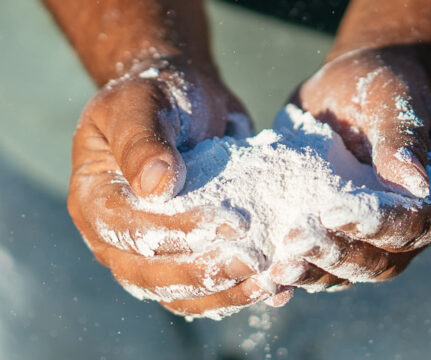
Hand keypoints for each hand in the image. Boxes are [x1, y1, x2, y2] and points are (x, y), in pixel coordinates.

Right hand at [68, 59, 277, 318]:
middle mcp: (112, 236)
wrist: (183, 103)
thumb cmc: (159, 97)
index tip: (234, 223)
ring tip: (269, 283)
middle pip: (150, 274)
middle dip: (205, 273)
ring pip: (176, 292)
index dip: (179, 231)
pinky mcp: (179, 258)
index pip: (129, 229)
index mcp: (93, 199)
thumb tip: (155, 187)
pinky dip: (233, 294)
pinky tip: (272, 289)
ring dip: (223, 293)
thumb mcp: (142, 103)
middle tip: (255, 262)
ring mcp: (145, 253)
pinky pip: (199, 290)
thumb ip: (142, 140)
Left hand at [272, 49, 430, 289]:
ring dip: (314, 273)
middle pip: (381, 259)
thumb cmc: (377, 85)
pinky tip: (270, 275)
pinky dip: (300, 272)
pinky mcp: (338, 237)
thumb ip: (402, 136)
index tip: (332, 211)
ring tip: (277, 269)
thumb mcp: (393, 97)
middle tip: (294, 243)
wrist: (347, 90)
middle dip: (337, 255)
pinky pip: (323, 265)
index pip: (416, 222)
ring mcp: (372, 237)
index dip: (377, 224)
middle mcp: (407, 226)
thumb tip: (414, 182)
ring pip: (349, 271)